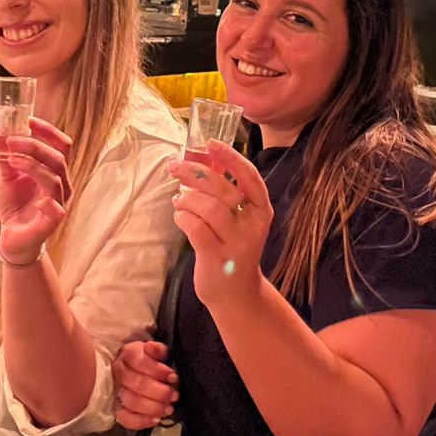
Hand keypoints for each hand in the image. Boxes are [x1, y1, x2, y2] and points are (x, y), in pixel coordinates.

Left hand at [0, 118, 72, 265]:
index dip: (49, 131)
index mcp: (55, 171)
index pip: (62, 146)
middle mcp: (62, 186)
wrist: (13, 239)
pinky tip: (35, 200)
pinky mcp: (52, 223)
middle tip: (12, 139)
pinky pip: (56, 210)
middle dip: (35, 145)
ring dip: (33, 166)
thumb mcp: (8, 176)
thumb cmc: (16, 206)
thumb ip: (4, 154)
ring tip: (11, 159)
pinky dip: (47, 203)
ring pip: (55, 179)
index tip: (29, 120)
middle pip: (58, 159)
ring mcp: (59, 204)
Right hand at [113, 339, 179, 429]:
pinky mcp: (117, 408)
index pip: (140, 361)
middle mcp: (119, 372)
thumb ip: (158, 349)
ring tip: (168, 408)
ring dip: (153, 407)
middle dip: (160, 392)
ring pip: (132, 401)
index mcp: (128, 354)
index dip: (158, 370)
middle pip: (137, 384)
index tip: (173, 377)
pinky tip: (156, 419)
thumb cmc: (150, 361)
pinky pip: (125, 418)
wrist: (136, 371)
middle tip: (174, 396)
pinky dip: (141, 421)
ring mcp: (116, 391)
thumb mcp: (156, 351)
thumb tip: (153, 348)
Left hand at [168, 140, 272, 309]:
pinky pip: (195, 228)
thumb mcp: (238, 219)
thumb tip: (199, 160)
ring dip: (187, 199)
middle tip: (175, 167)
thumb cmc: (231, 246)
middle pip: (223, 188)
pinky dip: (182, 218)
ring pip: (208, 207)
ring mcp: (237, 242)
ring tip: (179, 202)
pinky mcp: (218, 257)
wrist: (236, 292)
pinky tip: (180, 217)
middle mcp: (253, 224)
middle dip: (194, 173)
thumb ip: (225, 193)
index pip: (250, 176)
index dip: (231, 157)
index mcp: (260, 209)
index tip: (211, 143)